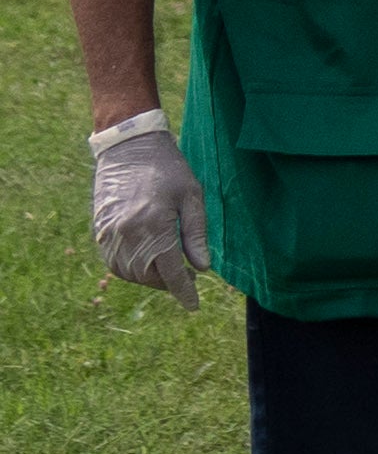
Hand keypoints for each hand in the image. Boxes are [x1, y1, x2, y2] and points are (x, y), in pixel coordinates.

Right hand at [88, 111, 196, 302]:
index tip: (194, 306)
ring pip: (128, 272)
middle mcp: (127, 234)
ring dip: (149, 278)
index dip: (183, 291)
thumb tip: (202, 268)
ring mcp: (108, 233)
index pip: (169, 271)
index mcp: (154, 226)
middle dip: (168, 283)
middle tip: (188, 278)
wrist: (129, 147)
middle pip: (148, 275)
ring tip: (169, 269)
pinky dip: (130, 268)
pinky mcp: (99, 229)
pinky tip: (147, 261)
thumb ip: (196, 234)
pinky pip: (113, 261)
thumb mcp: (192, 197)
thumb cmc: (168, 168)